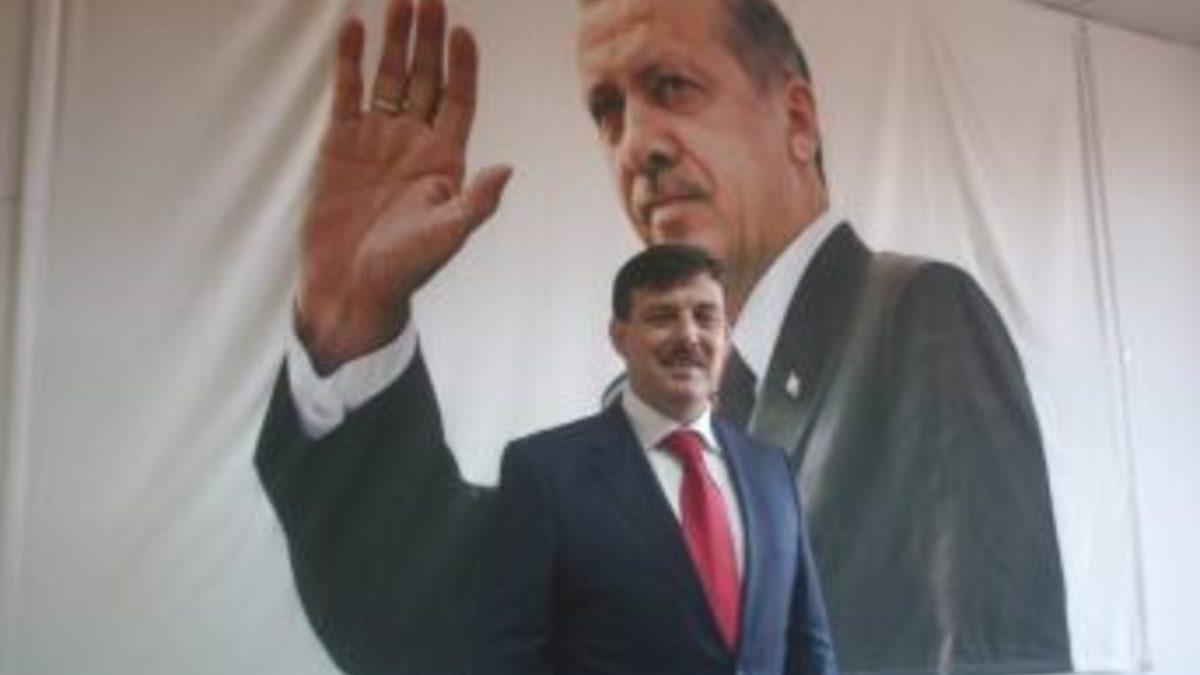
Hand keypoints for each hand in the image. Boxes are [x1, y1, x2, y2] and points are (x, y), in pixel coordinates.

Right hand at [297, 0, 511, 373]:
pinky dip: (350, 60)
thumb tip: (507, 169)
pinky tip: (354, 27)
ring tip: (398, 0)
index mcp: (445, 160)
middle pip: (426, 78)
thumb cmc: (405, 269)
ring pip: (388, 78)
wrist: (350, 287)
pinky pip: (347, 92)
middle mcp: (413, 143)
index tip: (463, 31)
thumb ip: (476, 202)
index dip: (463, 66)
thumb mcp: (448, 235)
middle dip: (428, 39)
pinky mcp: (340, 144)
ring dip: (394, 41)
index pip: (458, 100)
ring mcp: (376, 139)